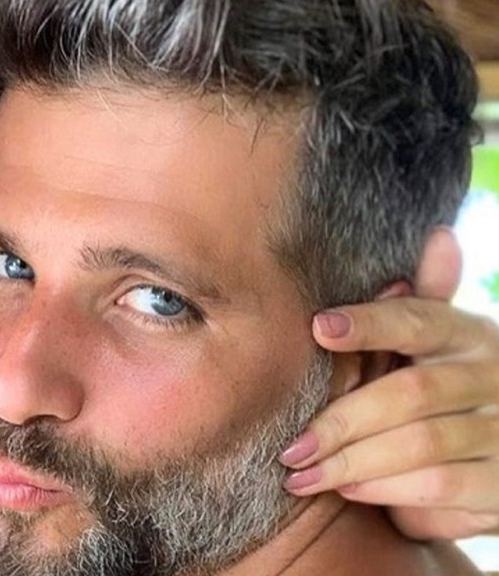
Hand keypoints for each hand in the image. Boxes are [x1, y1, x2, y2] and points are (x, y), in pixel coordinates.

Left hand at [280, 228, 498, 539]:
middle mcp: (492, 375)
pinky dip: (386, 488)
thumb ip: (414, 307)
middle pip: (411, 392)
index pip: (418, 320)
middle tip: (289, 446)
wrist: (489, 461)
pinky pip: (439, 485)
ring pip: (420, 443)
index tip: (318, 328)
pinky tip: (346, 489)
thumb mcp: (425, 350)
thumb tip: (440, 235)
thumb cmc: (435, 395)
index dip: (370, 323)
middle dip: (342, 421)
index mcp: (466, 334)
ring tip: (301, 473)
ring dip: (352, 461)